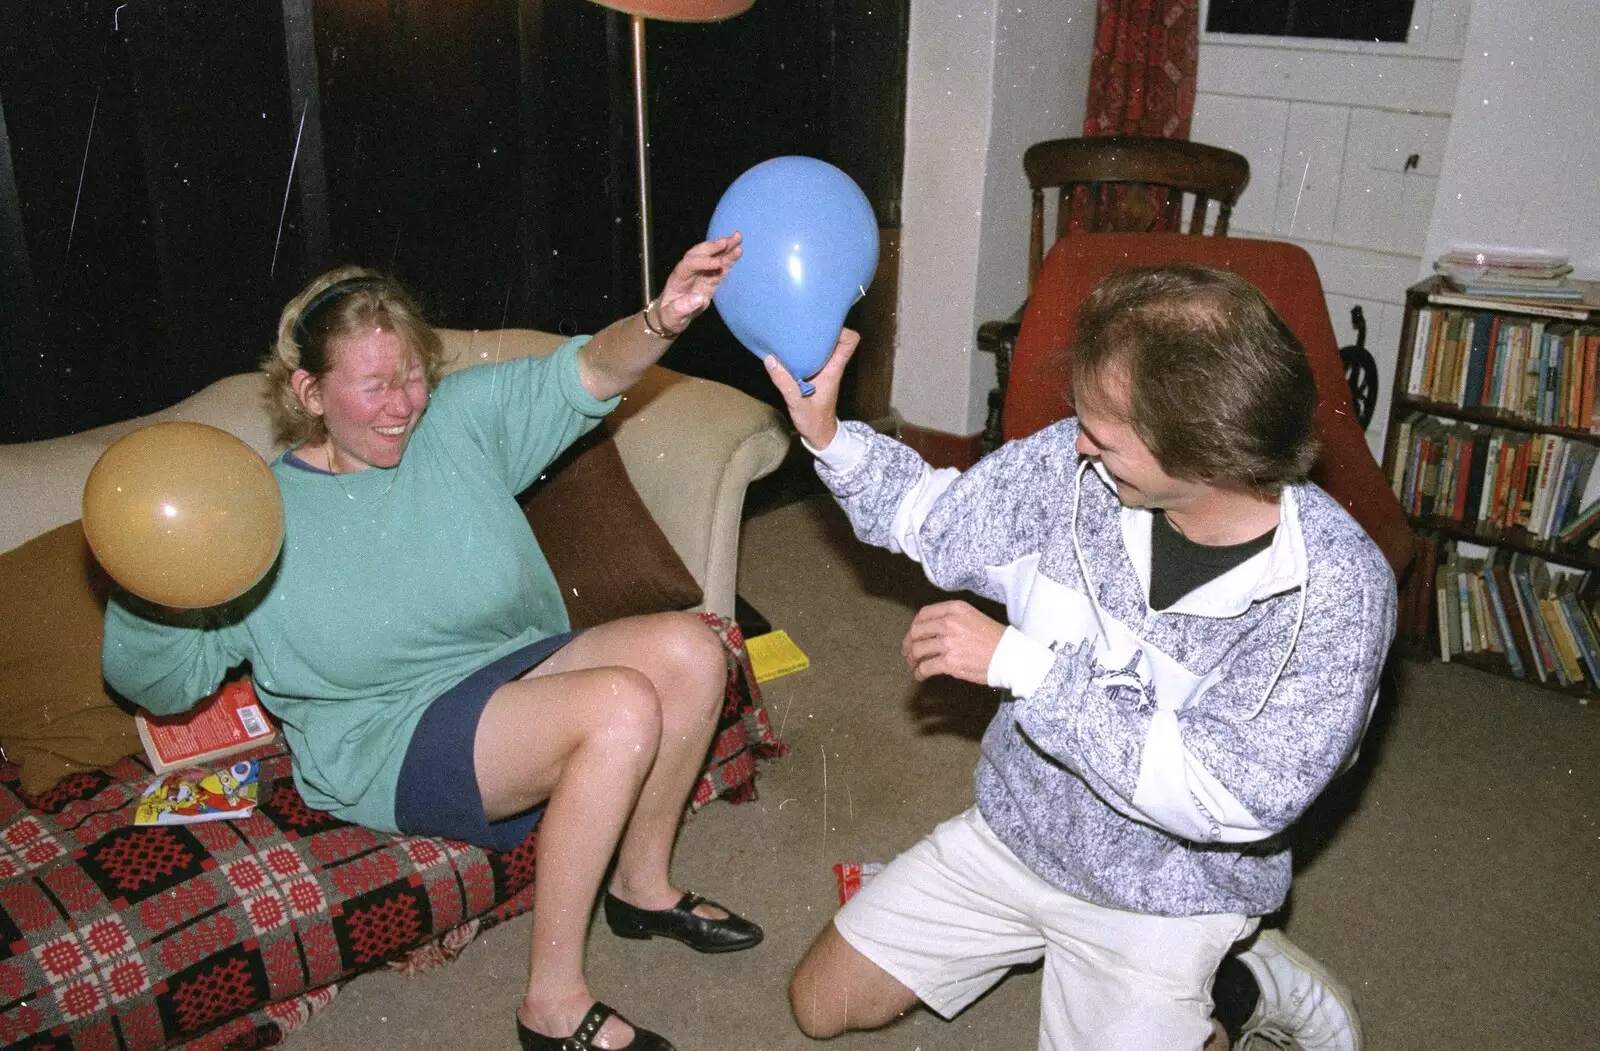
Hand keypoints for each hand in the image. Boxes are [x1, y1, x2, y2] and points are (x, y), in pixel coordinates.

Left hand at [655, 232, 741, 333]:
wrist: (671, 318)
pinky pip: (720, 267)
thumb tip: (699, 298)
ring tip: (738, 237)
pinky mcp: (709, 280)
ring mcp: (700, 274)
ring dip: (725, 247)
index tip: (719, 264)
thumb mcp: (672, 316)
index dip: (704, 262)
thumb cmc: (669, 317)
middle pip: (700, 253)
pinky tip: (738, 251)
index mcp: (679, 277)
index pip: (690, 263)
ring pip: (712, 257)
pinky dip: (729, 260)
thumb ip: (682, 307)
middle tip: (729, 240)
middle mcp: (690, 271)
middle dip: (715, 246)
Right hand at [763, 328, 857, 449]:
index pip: (850, 341)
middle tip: (804, 319)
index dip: (842, 328)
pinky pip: (811, 354)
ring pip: (823, 345)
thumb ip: (784, 383)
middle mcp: (830, 365)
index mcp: (833, 369)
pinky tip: (788, 347)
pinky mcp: (814, 373)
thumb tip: (771, 359)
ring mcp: (823, 369)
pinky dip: (803, 348)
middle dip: (822, 326)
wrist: (819, 435)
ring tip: (794, 328)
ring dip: (812, 337)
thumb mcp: (797, 403)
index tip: (824, 322)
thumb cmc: (814, 421)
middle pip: (835, 337)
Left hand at [902, 601, 1006, 684]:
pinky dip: (919, 673)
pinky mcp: (950, 662)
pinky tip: (920, 676)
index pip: (924, 613)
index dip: (915, 625)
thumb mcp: (974, 617)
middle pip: (917, 632)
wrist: (1011, 656)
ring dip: (912, 660)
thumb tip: (932, 630)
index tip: (913, 634)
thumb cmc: (996, 639)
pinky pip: (925, 667)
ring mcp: (948, 643)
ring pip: (918, 650)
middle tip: (908, 652)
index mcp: (955, 609)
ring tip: (914, 665)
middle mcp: (949, 623)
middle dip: (909, 643)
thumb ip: (953, 619)